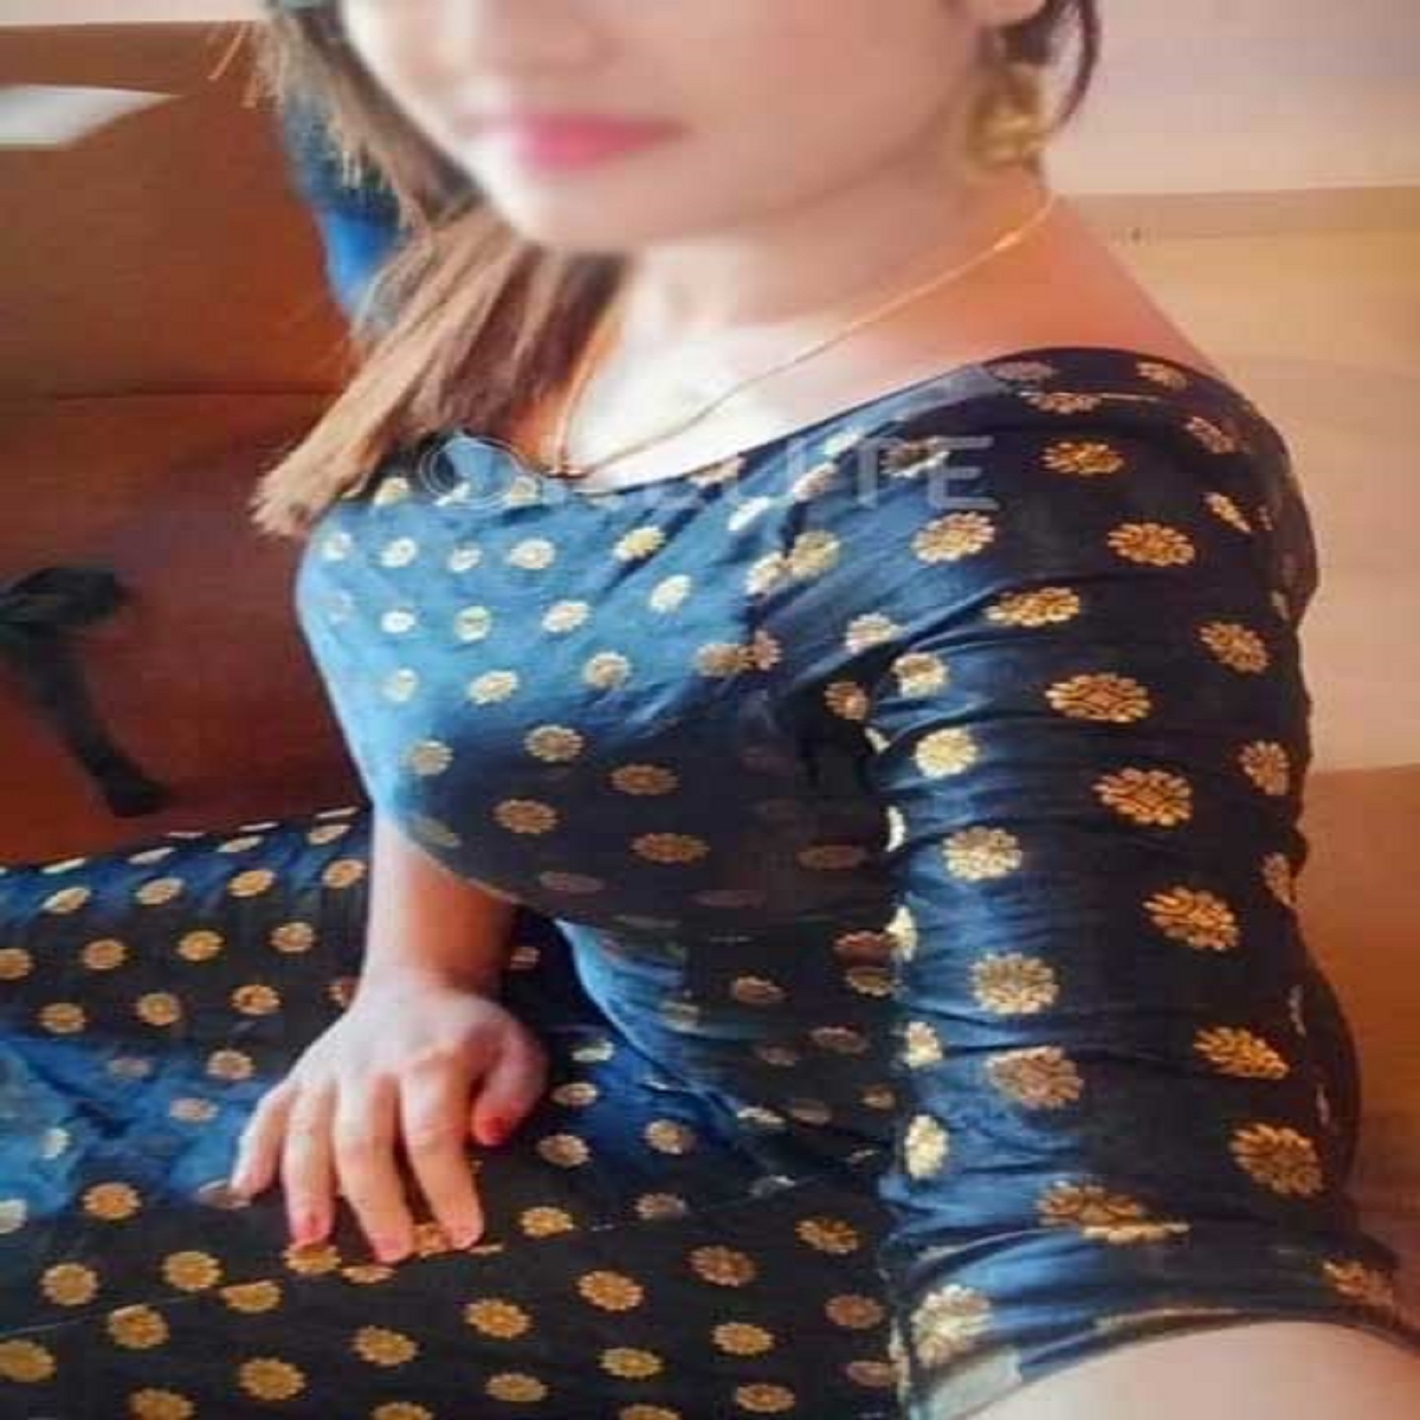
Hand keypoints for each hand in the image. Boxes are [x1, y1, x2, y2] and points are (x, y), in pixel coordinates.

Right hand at [227, 973, 547, 1261]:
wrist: (419, 984)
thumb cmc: (473, 1035)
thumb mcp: (516, 1050)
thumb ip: (513, 1091)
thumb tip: (488, 1136)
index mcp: (431, 1060)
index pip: (432, 1133)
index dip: (446, 1187)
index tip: (463, 1234)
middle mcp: (372, 1064)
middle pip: (363, 1139)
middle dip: (375, 1201)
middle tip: (394, 1253)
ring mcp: (330, 1069)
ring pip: (308, 1129)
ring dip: (306, 1186)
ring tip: (312, 1239)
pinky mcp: (301, 1074)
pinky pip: (270, 1110)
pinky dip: (254, 1148)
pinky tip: (246, 1190)